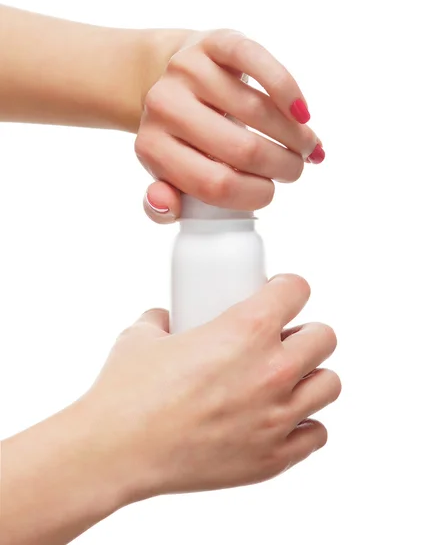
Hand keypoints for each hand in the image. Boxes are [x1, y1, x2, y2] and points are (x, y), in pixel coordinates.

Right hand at [1, 275, 339, 543]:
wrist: (116, 452)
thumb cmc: (128, 393)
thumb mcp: (142, 336)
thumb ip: (162, 320)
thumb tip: (166, 319)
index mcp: (246, 329)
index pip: (297, 289)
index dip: (289, 287)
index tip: (281, 294)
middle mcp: (272, 370)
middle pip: (325, 337)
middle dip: (305, 333)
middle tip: (283, 340)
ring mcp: (277, 417)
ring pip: (329, 384)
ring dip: (311, 377)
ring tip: (286, 380)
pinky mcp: (273, 458)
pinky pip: (316, 434)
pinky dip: (303, 424)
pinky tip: (279, 419)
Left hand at [135, 30, 324, 223]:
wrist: (170, 81)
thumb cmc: (180, 138)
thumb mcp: (168, 175)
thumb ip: (165, 204)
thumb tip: (168, 206)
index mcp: (152, 148)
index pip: (214, 185)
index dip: (254, 194)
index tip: (271, 192)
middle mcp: (164, 106)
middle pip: (241, 149)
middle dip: (282, 166)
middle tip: (294, 171)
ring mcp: (188, 70)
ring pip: (256, 110)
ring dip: (293, 135)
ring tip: (304, 147)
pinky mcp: (215, 42)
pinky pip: (257, 62)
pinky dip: (287, 90)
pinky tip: (301, 113)